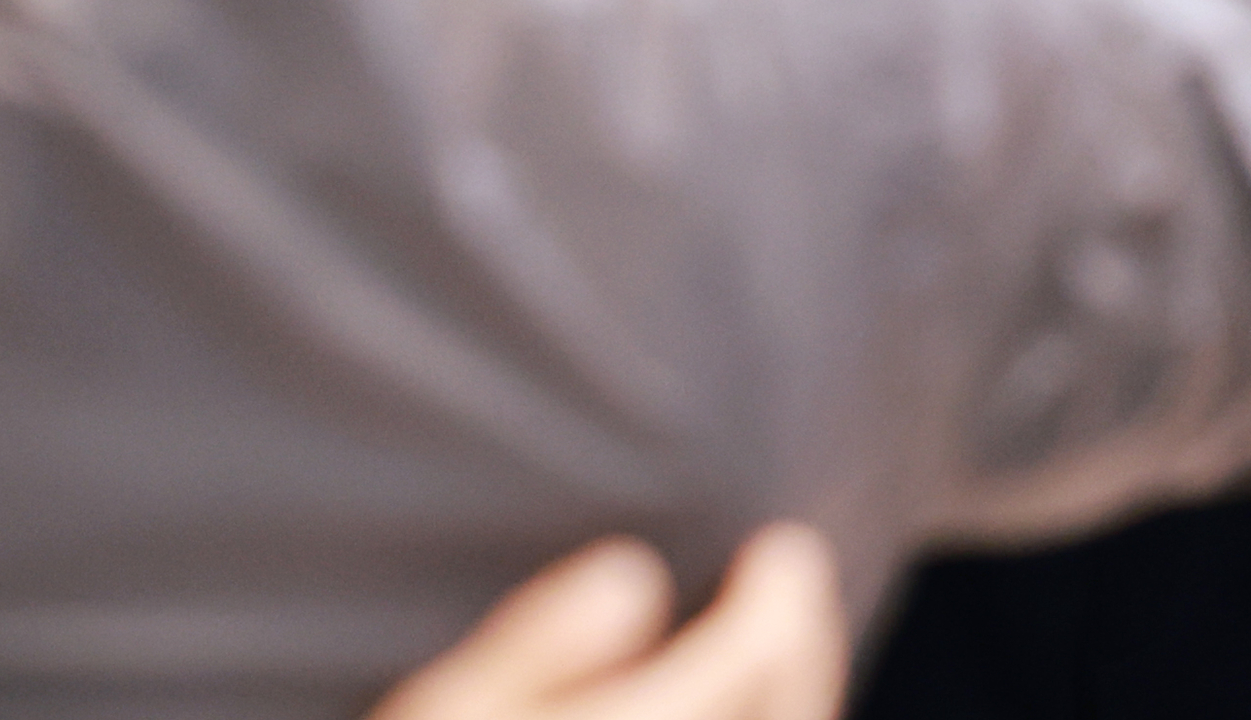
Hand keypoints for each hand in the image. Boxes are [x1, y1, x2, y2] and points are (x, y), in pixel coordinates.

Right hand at [372, 524, 844, 719]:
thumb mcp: (451, 715)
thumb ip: (540, 644)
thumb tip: (635, 575)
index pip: (750, 659)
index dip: (778, 597)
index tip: (779, 548)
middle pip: (783, 711)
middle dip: (799, 644)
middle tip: (791, 588)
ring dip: (796, 701)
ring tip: (778, 654)